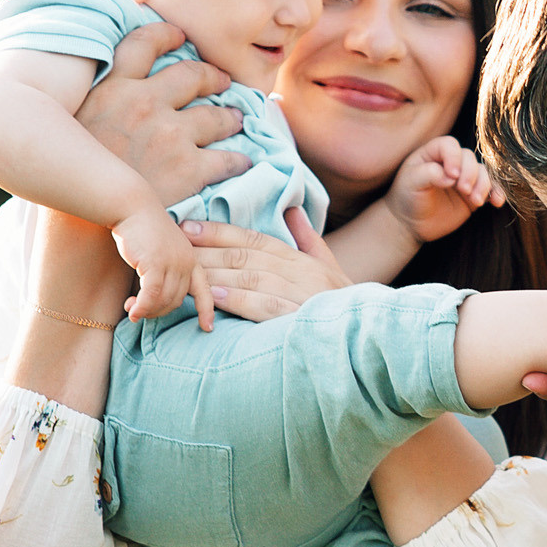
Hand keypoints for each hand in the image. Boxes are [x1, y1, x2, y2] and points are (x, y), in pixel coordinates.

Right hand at [78, 24, 247, 208]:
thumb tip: (104, 92)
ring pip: (214, 116)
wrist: (78, 224)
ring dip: (230, 117)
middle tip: (222, 82)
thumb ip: (93, 101)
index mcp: (111, 87)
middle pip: (191, 75)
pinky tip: (242, 161)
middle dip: (211, 77)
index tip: (179, 36)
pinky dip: (237, 160)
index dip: (165, 35)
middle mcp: (144, 102)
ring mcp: (170, 135)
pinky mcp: (188, 169)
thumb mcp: (67, 124)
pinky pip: (226, 159)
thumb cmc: (67, 178)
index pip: (143, 44)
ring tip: (236, 119)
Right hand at [113, 204, 213, 328]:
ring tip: (132, 310)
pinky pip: (151, 296)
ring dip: (146, 310)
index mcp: (192, 259)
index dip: (207, 310)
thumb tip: (153, 300)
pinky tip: (131, 311)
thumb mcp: (160, 252)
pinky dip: (141, 307)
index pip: (205, 290)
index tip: (208, 327)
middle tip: (139, 312)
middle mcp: (187, 262)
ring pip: (164, 300)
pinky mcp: (156, 264)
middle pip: (177, 301)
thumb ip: (163, 272)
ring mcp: (173, 263)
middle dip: (157, 311)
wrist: (131, 207)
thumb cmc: (141, 229)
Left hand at [184, 207, 351, 321]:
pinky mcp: (301, 321)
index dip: (221, 231)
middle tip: (177, 246)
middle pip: (247, 256)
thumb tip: (293, 211)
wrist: (370, 336)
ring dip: (217, 273)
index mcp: (304, 260)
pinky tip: (217, 297)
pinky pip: (267, 307)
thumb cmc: (345, 305)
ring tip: (188, 270)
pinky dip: (241, 301)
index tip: (190, 227)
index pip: (256, 239)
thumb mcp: (330, 268)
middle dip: (208, 250)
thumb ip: (309, 240)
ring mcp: (303, 296)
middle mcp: (303, 273)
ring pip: (253, 278)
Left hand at [383, 135, 505, 243]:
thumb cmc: (407, 198)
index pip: (450, 145)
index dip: (454, 158)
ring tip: (476, 201)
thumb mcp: (411, 183)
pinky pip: (490, 189)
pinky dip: (495, 194)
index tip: (451, 176)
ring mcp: (463, 178)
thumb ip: (428, 174)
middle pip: (469, 157)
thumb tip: (450, 177)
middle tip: (463, 190)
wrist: (411, 223)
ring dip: (484, 185)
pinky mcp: (472, 194)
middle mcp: (450, 162)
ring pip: (482, 172)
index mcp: (433, 153)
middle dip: (470, 173)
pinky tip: (496, 202)